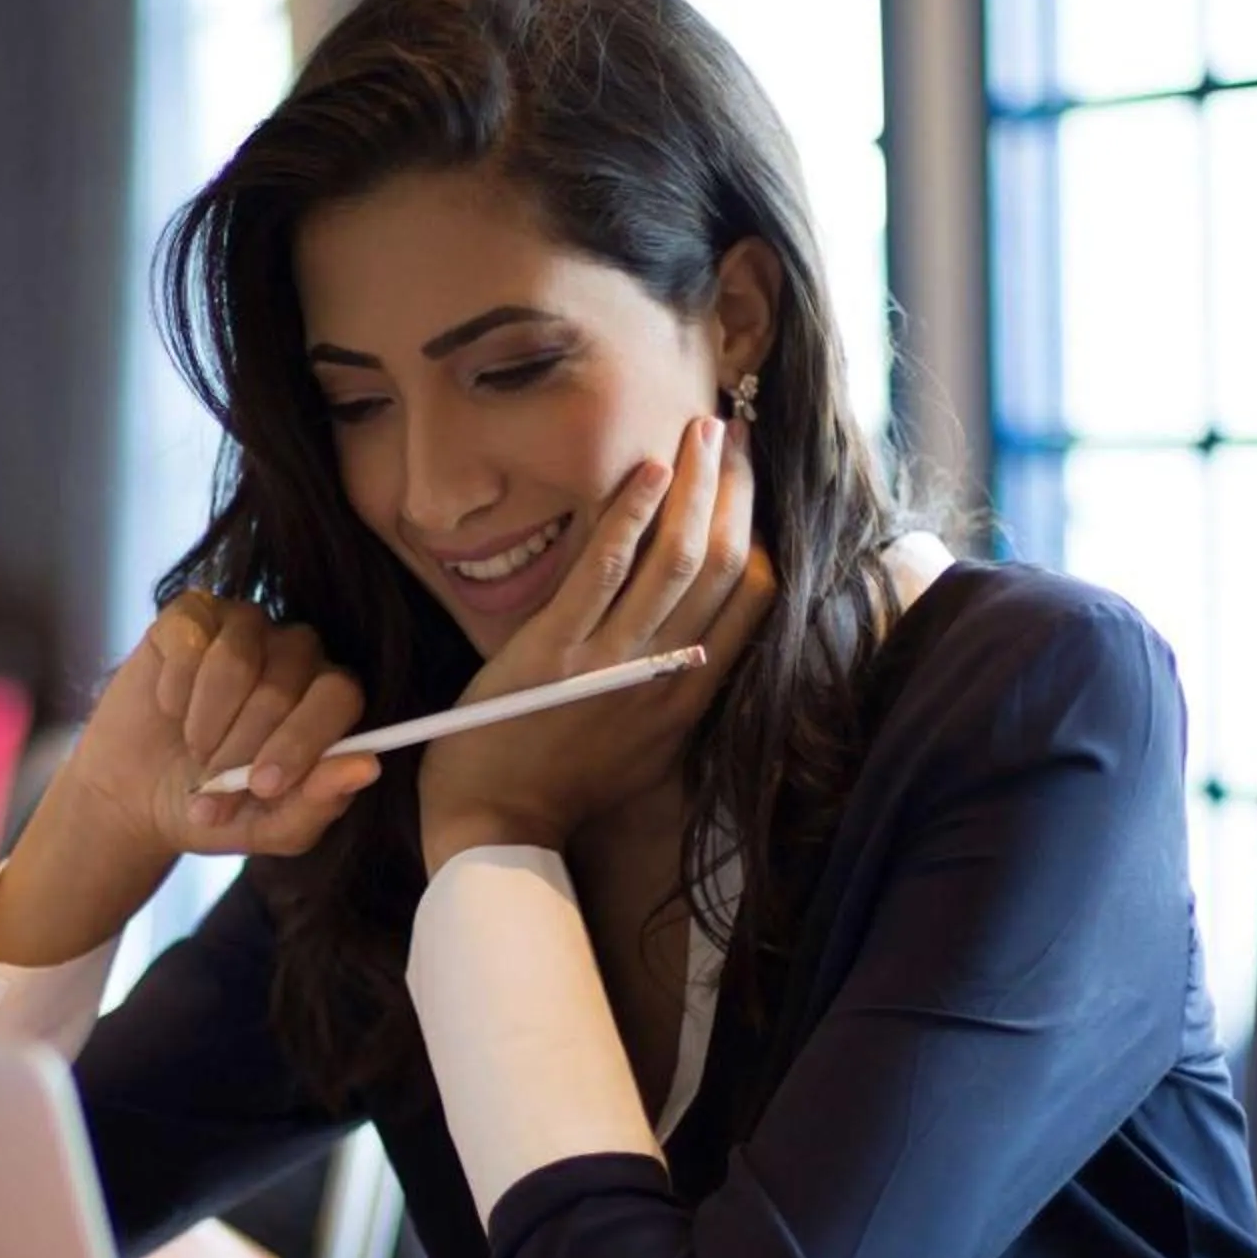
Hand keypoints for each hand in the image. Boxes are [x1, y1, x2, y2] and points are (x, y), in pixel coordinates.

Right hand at [59, 593, 380, 859]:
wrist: (135, 795)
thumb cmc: (217, 807)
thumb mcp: (269, 827)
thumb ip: (319, 802)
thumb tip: (368, 767)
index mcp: (328, 698)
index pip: (340, 696)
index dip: (303, 740)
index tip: (262, 785)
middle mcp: (296, 653)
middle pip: (286, 682)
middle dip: (243, 746)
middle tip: (214, 783)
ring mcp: (244, 626)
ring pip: (237, 659)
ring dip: (207, 721)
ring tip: (196, 748)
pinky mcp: (192, 613)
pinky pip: (189, 640)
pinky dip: (174, 690)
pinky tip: (170, 709)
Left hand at [418, 413, 774, 869]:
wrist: (496, 829)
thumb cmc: (561, 786)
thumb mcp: (643, 746)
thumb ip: (674, 690)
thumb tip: (699, 637)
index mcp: (691, 696)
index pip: (755, 597)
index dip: (760, 528)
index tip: (752, 481)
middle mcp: (666, 675)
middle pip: (727, 563)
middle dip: (738, 489)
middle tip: (737, 431)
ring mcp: (613, 663)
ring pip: (680, 556)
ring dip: (698, 483)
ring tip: (704, 427)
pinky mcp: (555, 653)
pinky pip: (606, 568)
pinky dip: (631, 511)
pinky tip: (648, 466)